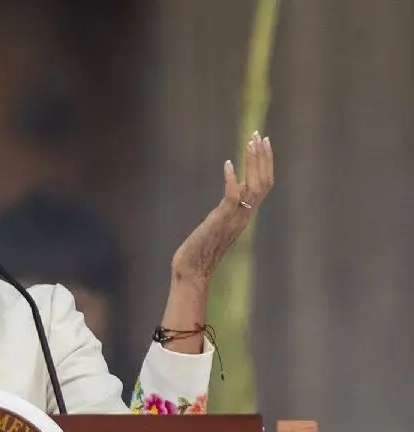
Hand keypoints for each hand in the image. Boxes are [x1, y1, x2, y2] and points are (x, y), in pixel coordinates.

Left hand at [171, 131, 273, 284]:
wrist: (192, 270)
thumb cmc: (200, 249)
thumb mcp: (218, 223)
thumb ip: (229, 208)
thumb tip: (234, 189)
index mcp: (246, 215)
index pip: (264, 184)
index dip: (265, 163)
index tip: (261, 142)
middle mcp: (245, 216)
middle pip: (264, 182)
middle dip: (262, 157)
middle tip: (258, 135)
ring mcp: (234, 218)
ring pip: (254, 187)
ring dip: (252, 163)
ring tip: (249, 143)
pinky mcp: (220, 221)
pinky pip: (232, 198)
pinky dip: (231, 180)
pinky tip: (227, 164)